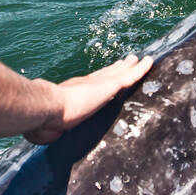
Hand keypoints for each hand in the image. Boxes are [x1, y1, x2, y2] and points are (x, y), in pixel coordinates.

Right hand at [25, 54, 153, 144]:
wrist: (49, 107)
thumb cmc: (45, 120)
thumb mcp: (48, 127)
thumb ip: (50, 131)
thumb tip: (50, 136)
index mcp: (74, 93)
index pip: (91, 84)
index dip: (99, 79)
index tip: (104, 75)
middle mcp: (88, 84)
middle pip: (107, 73)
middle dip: (116, 68)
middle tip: (125, 60)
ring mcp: (100, 84)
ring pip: (121, 72)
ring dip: (130, 65)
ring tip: (138, 59)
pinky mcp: (111, 85)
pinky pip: (131, 76)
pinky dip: (141, 69)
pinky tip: (150, 62)